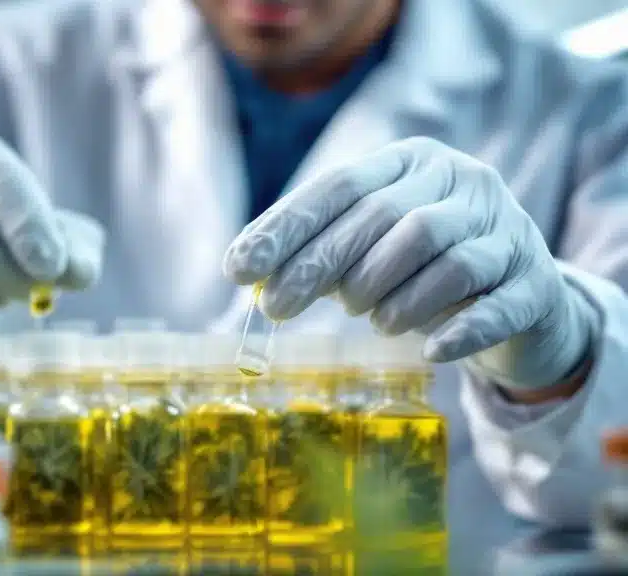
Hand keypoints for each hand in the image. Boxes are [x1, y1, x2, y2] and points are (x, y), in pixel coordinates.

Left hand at [223, 137, 594, 389]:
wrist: (519, 297)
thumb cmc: (422, 269)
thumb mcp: (369, 247)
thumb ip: (318, 250)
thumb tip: (249, 271)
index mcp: (412, 163)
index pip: (340, 186)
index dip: (286, 227)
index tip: (238, 268)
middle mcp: (463, 182)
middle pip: (386, 217)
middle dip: (322, 265)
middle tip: (278, 307)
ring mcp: (507, 228)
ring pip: (438, 251)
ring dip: (390, 295)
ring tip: (371, 320)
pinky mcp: (536, 282)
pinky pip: (495, 304)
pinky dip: (457, 329)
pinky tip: (429, 350)